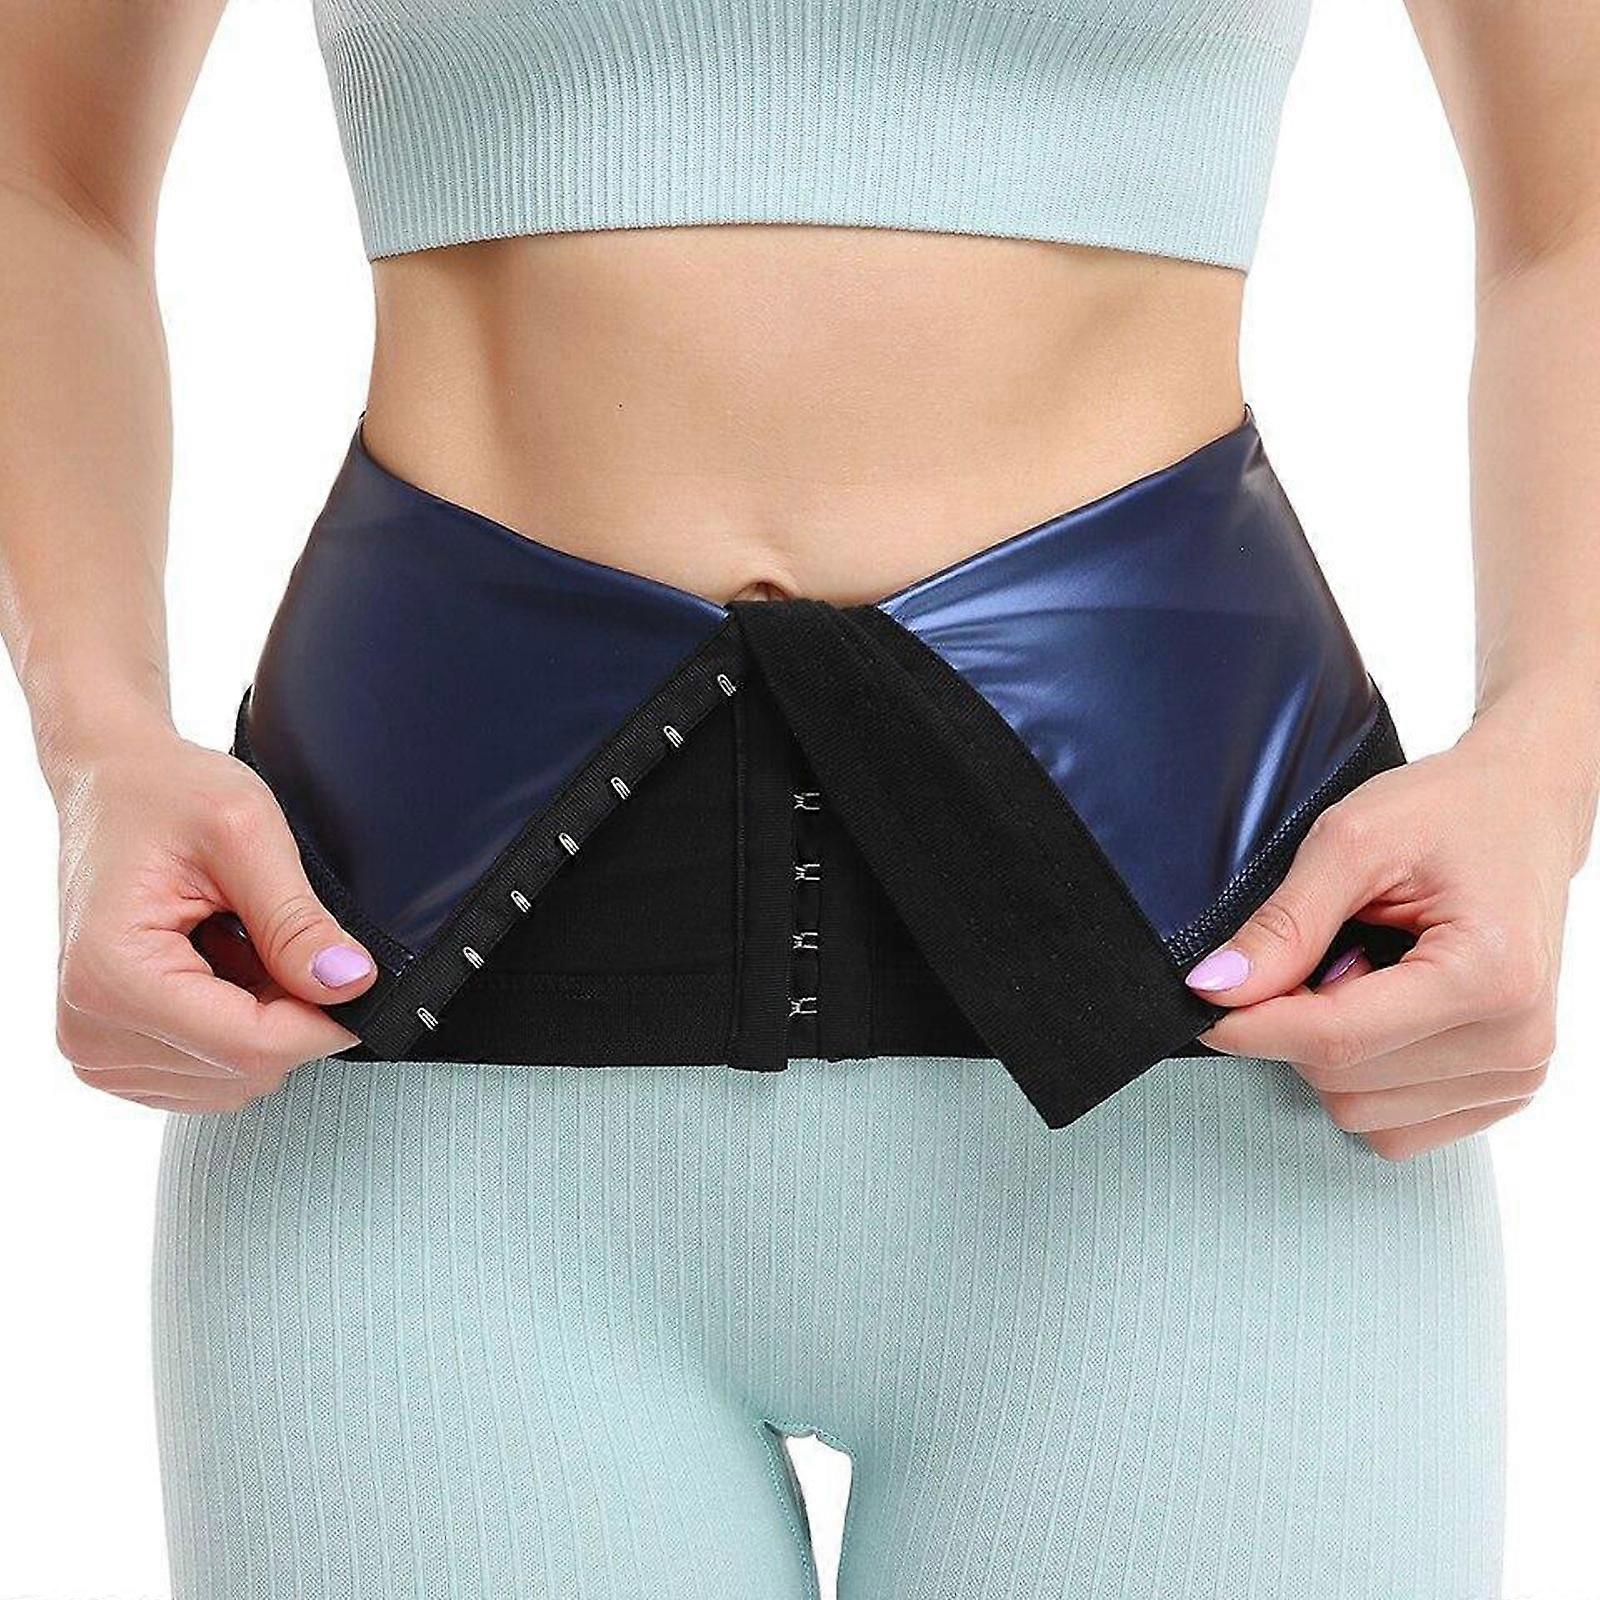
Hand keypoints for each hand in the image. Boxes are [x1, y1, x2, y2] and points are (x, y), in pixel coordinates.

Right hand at [52, 724, 377, 1113]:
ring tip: (242, 945)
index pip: (250, 1047)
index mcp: (113, 974)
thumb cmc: (163, 793)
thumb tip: (349, 983)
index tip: (356, 980)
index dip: (324, 1022)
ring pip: (233, 1079)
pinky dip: (236, 1027)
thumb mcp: (247, 834)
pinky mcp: (115, 1051)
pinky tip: (225, 969)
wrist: (114, 786)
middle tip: (283, 938)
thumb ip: (297, 919)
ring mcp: (97, 1045)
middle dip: (291, 1013)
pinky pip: (209, 1073)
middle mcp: (91, 1023)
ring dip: (263, 1020)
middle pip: (244, 1069)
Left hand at [1184, 705, 1591, 1159]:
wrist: (1524, 814)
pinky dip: (1363, 1077)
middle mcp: (1515, 1040)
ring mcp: (1515, 1074)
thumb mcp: (1353, 840)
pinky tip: (1383, 1011)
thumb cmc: (1452, 814)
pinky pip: (1393, 1126)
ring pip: (1359, 1110)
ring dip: (1330, 1050)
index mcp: (1489, 977)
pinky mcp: (1503, 1091)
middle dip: (1296, 1023)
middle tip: (1321, 951)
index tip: (1205, 999)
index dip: (1250, 1024)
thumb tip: (1218, 987)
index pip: (1335, 1040)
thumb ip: (1286, 922)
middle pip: (1340, 1079)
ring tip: (1364, 971)